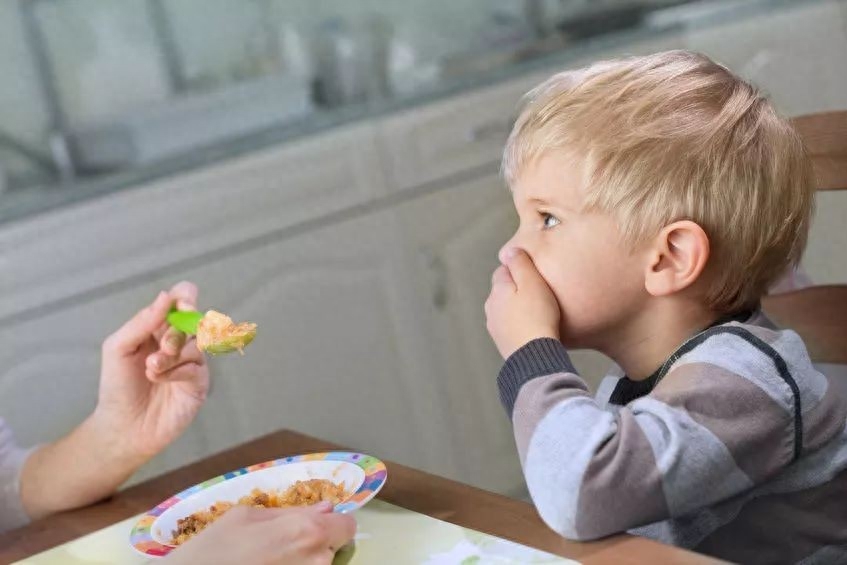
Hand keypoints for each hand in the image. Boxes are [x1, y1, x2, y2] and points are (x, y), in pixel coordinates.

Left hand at [94, 281, 209, 461]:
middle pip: (195, 320)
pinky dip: (176, 371)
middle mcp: (180, 342)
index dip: (186, 297)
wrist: (122, 425)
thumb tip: (166, 296)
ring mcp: (192, 363)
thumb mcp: (118, 347)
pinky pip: (196, 368)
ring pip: (197, 344)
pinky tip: (158, 379)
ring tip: (151, 368)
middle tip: (162, 346)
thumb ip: (142, 321)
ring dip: (172, 354)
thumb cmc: (117, 386)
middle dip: (177, 331)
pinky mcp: (199, 384)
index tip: (183, 303)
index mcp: (160, 327)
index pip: (182, 300)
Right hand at [165, 503, 356, 564]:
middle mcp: (317, 561)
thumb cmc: (212, 550)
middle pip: (334, 549)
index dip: (332, 524)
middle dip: (316, 545)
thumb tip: (325, 508)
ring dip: (302, 563)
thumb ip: (291, 511)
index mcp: (307, 531)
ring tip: (268, 561)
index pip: (347, 526)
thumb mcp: (246, 517)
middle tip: (281, 547)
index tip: (315, 526)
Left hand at [485, 248, 560, 358]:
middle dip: (518, 290)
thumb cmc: (538, 318)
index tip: (535, 275)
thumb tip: (509, 250)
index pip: (503, 270)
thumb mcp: (533, 282)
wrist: (535, 356)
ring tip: (539, 313)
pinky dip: (519, 324)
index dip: (519, 270)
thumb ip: (520, 264)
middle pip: (504, 290)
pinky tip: (534, 329)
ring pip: (506, 309)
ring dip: (518, 308)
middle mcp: (491, 307)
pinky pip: (511, 326)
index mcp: (497, 289)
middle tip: (540, 294)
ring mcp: (495, 326)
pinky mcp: (502, 342)